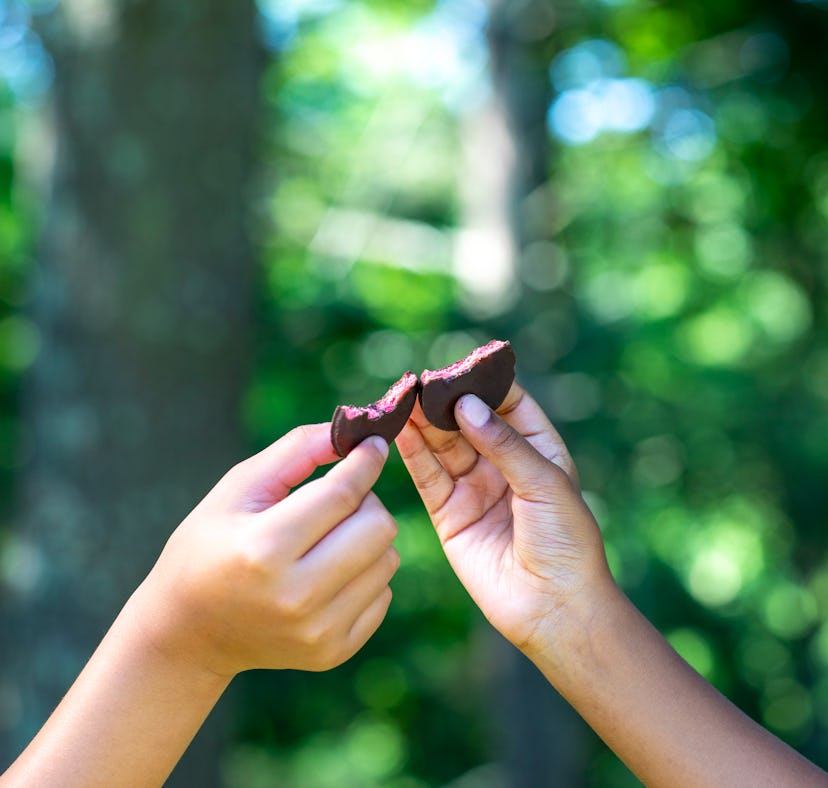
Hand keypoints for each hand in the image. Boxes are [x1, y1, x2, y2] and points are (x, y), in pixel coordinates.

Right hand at [129, 424, 398, 677]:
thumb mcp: (238, 489)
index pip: (342, 494)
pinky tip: (328, 573)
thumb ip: (296, 451)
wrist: (188, 632)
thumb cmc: (210, 545)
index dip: (365, 461)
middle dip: (365, 501)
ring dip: (367, 538)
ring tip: (328, 538)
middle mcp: (296, 597)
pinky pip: (383, 594)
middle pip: (378, 527)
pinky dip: (365, 575)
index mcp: (264, 549)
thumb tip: (356, 432)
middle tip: (339, 499)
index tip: (374, 444)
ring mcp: (317, 631)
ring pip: (388, 559)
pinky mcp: (333, 652)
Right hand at [396, 384, 612, 658]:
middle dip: (445, 402)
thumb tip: (466, 404)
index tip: (459, 365)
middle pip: (468, 422)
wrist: (554, 607)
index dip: (484, 383)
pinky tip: (400, 431)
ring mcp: (474, 488)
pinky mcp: (449, 514)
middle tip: (419, 382)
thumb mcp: (544, 482)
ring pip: (443, 446)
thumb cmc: (566, 542)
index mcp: (537, 449)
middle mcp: (503, 465)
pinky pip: (428, 477)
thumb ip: (503, 443)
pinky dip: (413, 454)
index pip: (507, 404)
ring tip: (402, 400)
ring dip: (423, 423)